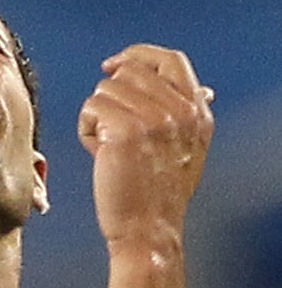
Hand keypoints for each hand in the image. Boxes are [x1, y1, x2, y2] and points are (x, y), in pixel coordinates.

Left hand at [79, 44, 211, 252]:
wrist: (148, 231)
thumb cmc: (158, 198)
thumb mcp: (189, 149)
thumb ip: (188, 116)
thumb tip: (202, 90)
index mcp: (196, 111)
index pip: (170, 60)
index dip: (138, 56)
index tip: (114, 65)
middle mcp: (178, 109)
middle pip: (130, 72)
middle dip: (111, 97)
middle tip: (111, 131)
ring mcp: (152, 117)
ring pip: (106, 89)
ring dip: (97, 116)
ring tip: (106, 147)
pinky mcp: (124, 129)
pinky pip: (91, 107)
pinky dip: (86, 129)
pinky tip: (97, 152)